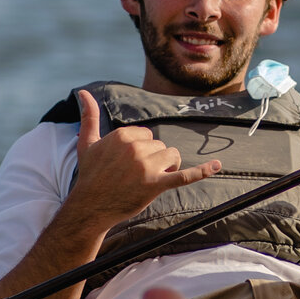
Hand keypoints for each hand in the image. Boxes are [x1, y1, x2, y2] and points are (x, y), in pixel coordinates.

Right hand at [63, 90, 220, 230]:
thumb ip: (89, 116)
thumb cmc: (90, 175)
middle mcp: (135, 147)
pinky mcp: (156, 185)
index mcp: (123, 135)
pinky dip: (202, 171)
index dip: (142, 150)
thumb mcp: (87, 143)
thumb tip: (82, 91)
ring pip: (172, 157)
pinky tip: (217, 166)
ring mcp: (146, 166)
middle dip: (154, 160)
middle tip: (134, 176)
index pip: (147, 135)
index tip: (127, 163)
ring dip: (166, 168)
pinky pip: (184, 176)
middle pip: (160, 146)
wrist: (90, 207)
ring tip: (147, 181)